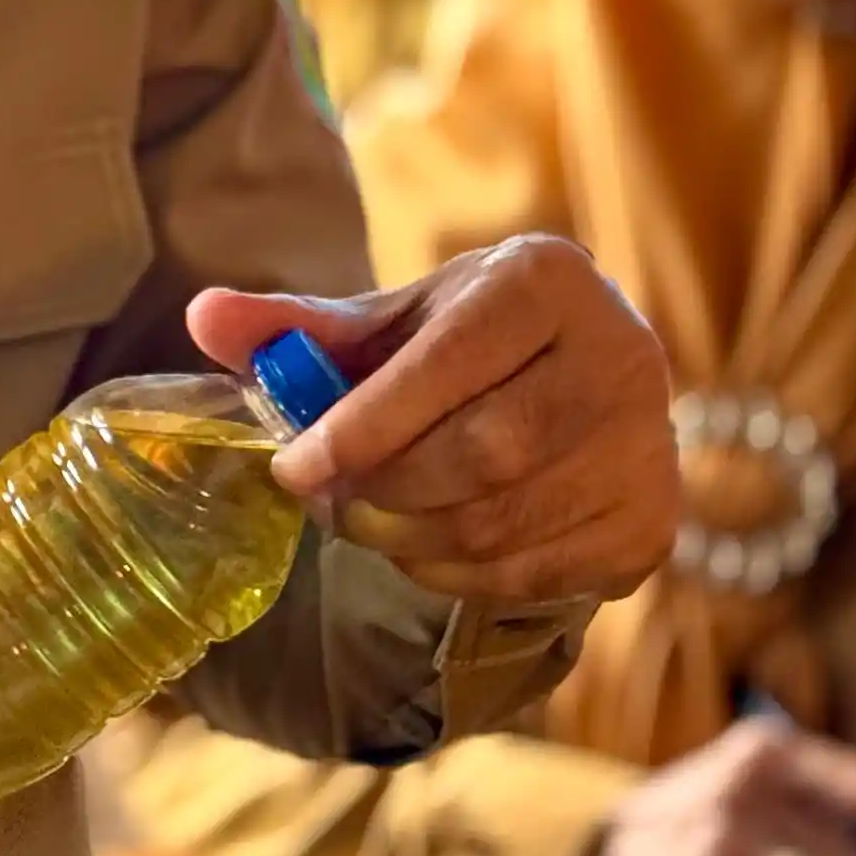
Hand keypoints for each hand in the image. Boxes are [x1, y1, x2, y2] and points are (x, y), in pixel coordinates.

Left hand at [189, 235, 675, 603]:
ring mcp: (649, 448)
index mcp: (545, 280)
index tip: (293, 468)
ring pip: (506, 524)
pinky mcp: (653, 525)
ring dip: (411, 539)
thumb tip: (202, 316)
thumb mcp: (388, 322)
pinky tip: (423, 548)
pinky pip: (538, 575)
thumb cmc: (462, 347)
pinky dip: (459, 575)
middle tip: (326, 501)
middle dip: (384, 489)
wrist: (574, 385)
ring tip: (366, 521)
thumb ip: (296, 327)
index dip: (362, 425)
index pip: (447, 362)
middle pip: (484, 453)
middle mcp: (622, 356)